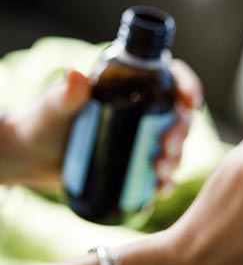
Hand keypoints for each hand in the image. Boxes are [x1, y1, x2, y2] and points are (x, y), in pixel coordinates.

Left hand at [0, 59, 201, 189]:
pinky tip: (159, 190)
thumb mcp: (54, 107)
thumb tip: (75, 74)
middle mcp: (142, 111)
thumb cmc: (40, 123)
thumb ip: (66, 92)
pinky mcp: (136, 164)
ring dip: (176, 159)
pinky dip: (164, 183)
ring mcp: (141, 139)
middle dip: (181, 132)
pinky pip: (160, 174)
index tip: (191, 103)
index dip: (189, 87)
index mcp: (131, 86)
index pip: (171, 77)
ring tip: (159, 171)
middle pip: (177, 116)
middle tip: (167, 147)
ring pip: (174, 146)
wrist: (30, 157)